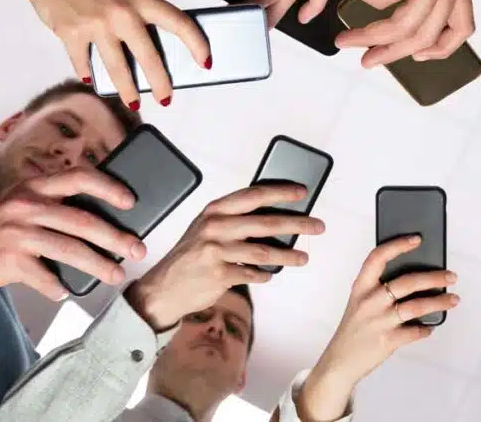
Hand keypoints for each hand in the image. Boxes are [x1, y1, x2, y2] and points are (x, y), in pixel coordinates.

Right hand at [0, 168, 145, 300]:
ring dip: (98, 265)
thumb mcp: (22, 201)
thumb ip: (54, 204)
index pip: (79, 178)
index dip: (108, 187)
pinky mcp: (8, 260)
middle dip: (116, 237)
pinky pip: (43, 277)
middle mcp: (27, 205)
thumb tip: (104, 220)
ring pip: (69, 250)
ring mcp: (17, 233)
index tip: (131, 201)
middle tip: (137, 250)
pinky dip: (57, 287)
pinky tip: (66, 292)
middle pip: (83, 220)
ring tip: (117, 275)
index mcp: (36, 186)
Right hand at [21, 0, 209, 108]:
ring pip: (117, 68)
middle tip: (167, 98)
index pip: (178, 23)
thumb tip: (157, 18)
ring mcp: (95, 26)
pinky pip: (83, 62)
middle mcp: (121, 14)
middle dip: (162, 83)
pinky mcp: (69, 35)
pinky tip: (93, 81)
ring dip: (128, 90)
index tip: (205, 62)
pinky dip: (88, 73)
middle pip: (149, 57)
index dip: (197, 44)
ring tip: (135, 103)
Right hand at [128, 183, 323, 330]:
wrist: (162, 288)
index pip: (254, 195)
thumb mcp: (207, 229)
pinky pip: (252, 274)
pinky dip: (264, 275)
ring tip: (303, 258)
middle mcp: (216, 227)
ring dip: (288, 256)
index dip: (280, 192)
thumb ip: (234, 220)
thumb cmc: (191, 255)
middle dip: (297, 224)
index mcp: (215, 210)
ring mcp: (217, 251)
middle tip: (318, 226)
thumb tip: (275, 217)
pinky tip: (270, 275)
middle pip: (265, 223)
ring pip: (264, 252)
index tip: (303, 192)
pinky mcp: (219, 275)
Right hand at [298, 236, 458, 420]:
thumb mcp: (359, 302)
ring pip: (416, 306)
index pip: (378, 257)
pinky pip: (414, 332)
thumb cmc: (354, 328)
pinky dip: (425, 329)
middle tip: (451, 276)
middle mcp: (370, 301)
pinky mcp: (387, 340)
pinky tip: (429, 327)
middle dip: (434, 278)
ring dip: (439, 302)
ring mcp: (379, 321)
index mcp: (361, 287)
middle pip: (407, 282)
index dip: (398, 245)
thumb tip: (415, 276)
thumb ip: (379, 288)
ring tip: (454, 299)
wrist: (339, 361)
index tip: (417, 239)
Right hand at [337, 0, 474, 66]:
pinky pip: (378, 0)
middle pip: (425, 36)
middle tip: (366, 59)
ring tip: (344, 38)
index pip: (462, 28)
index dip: (439, 49)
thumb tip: (401, 22)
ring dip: (368, 36)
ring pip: (402, 27)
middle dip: (391, 53)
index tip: (416, 56)